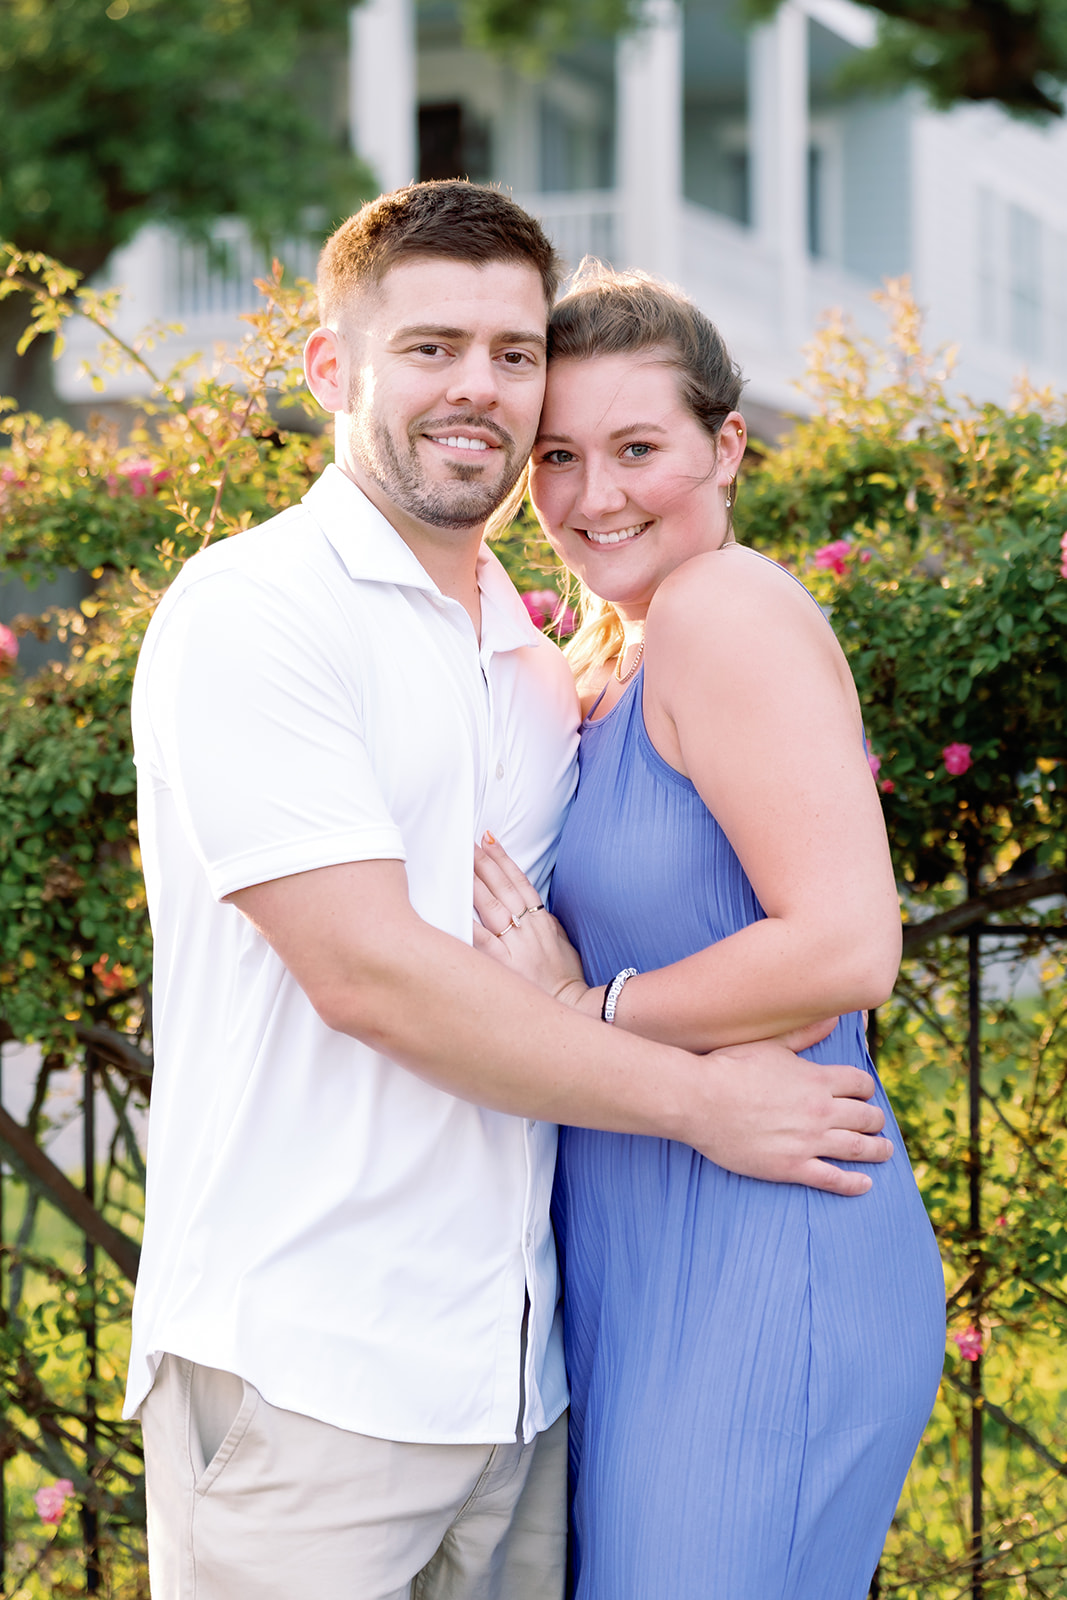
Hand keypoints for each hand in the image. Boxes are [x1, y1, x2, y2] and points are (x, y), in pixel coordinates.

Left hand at [473, 834, 590, 1008]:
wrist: (573, 1007)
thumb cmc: (566, 978)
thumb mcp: (561, 942)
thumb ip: (544, 922)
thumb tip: (532, 907)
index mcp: (541, 920)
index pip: (520, 882)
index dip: (504, 859)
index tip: (489, 840)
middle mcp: (527, 928)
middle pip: (502, 887)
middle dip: (484, 862)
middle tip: (466, 843)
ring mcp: (514, 944)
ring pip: (491, 905)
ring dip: (475, 881)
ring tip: (460, 862)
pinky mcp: (502, 964)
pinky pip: (480, 938)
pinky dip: (468, 919)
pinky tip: (455, 904)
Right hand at [693, 1037, 891, 1195]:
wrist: (700, 1099)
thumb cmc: (728, 1067)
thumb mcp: (769, 1044)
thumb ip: (803, 1034)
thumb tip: (832, 1019)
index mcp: (816, 1079)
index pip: (859, 1083)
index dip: (866, 1088)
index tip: (865, 1094)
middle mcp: (820, 1110)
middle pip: (865, 1116)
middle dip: (875, 1120)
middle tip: (878, 1125)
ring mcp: (808, 1141)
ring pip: (856, 1148)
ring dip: (876, 1150)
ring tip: (884, 1152)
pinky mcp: (791, 1167)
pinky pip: (833, 1179)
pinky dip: (853, 1184)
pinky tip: (865, 1185)